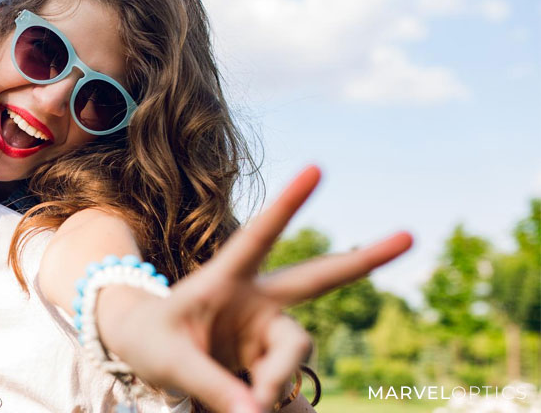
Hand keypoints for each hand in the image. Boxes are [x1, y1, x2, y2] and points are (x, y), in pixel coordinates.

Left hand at [98, 166, 411, 412]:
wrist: (145, 355)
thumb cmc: (151, 342)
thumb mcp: (170, 359)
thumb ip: (213, 384)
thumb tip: (258, 411)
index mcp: (226, 278)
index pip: (259, 236)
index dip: (289, 204)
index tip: (318, 169)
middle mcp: (257, 299)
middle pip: (319, 278)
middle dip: (365, 258)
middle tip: (411, 234)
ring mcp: (268, 328)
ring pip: (295, 352)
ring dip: (275, 377)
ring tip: (249, 402)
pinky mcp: (271, 358)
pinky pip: (285, 382)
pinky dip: (271, 396)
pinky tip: (252, 404)